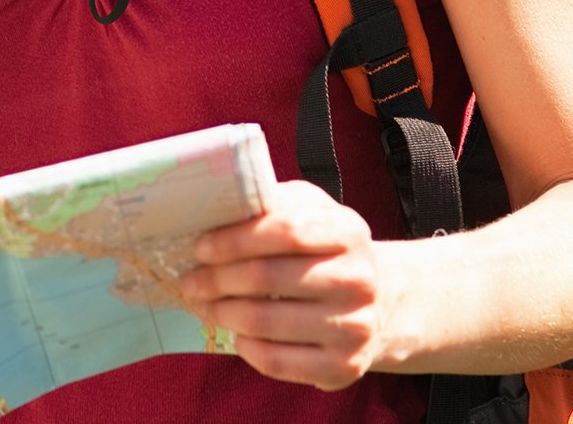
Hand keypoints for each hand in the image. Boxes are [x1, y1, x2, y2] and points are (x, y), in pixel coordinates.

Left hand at [180, 179, 388, 389]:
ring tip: (203, 304)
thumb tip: (218, 210)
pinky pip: (277, 361)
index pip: (285, 230)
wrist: (381, 302)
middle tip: (190, 281)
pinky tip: (235, 332)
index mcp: (349, 231)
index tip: (201, 247)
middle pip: (268, 277)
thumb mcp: (313, 212)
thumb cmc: (329, 250)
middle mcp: (358, 280)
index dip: (235, 239)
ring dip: (222, 312)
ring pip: (266, 321)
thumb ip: (274, 204)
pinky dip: (245, 347)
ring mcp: (354, 327)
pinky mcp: (343, 367)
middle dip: (217, 279)